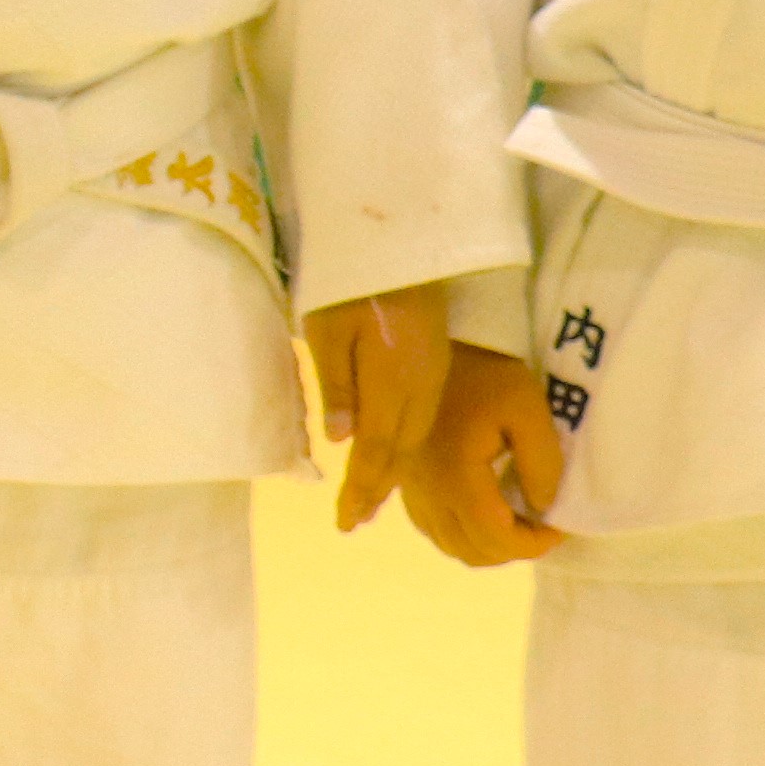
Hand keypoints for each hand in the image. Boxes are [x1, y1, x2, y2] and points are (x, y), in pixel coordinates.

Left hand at [302, 280, 449, 534]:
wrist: (404, 244)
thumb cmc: (354, 282)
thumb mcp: (329, 328)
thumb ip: (337, 384)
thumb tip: (342, 441)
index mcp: (394, 380)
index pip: (376, 449)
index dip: (361, 488)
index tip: (346, 521)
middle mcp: (421, 387)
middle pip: (399, 452)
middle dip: (375, 490)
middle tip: (352, 522)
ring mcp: (433, 377)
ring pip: (414, 440)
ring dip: (391, 472)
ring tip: (369, 499)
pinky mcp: (436, 367)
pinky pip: (421, 421)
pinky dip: (402, 447)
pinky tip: (390, 456)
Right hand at [401, 344, 570, 563]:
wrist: (428, 349)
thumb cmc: (484, 375)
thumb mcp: (527, 407)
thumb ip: (542, 462)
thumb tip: (543, 508)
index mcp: (457, 478)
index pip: (495, 538)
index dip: (532, 545)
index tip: (557, 529)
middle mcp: (428, 493)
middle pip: (473, 551)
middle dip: (514, 548)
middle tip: (542, 526)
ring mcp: (413, 490)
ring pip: (451, 546)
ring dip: (488, 546)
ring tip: (518, 522)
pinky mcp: (407, 483)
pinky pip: (433, 530)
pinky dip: (463, 536)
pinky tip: (484, 515)